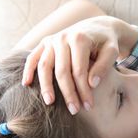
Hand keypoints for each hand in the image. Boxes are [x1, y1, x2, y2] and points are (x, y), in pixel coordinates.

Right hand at [21, 16, 137, 113]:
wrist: (98, 27)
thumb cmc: (106, 42)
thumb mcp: (112, 51)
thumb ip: (103, 66)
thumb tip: (92, 84)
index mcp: (80, 39)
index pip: (79, 71)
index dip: (83, 90)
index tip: (89, 106)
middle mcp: (63, 38)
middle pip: (62, 71)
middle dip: (68, 93)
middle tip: (74, 110)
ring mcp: (52, 40)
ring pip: (44, 65)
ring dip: (46, 85)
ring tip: (50, 102)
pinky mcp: (45, 43)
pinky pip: (33, 57)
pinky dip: (28, 70)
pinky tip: (26, 84)